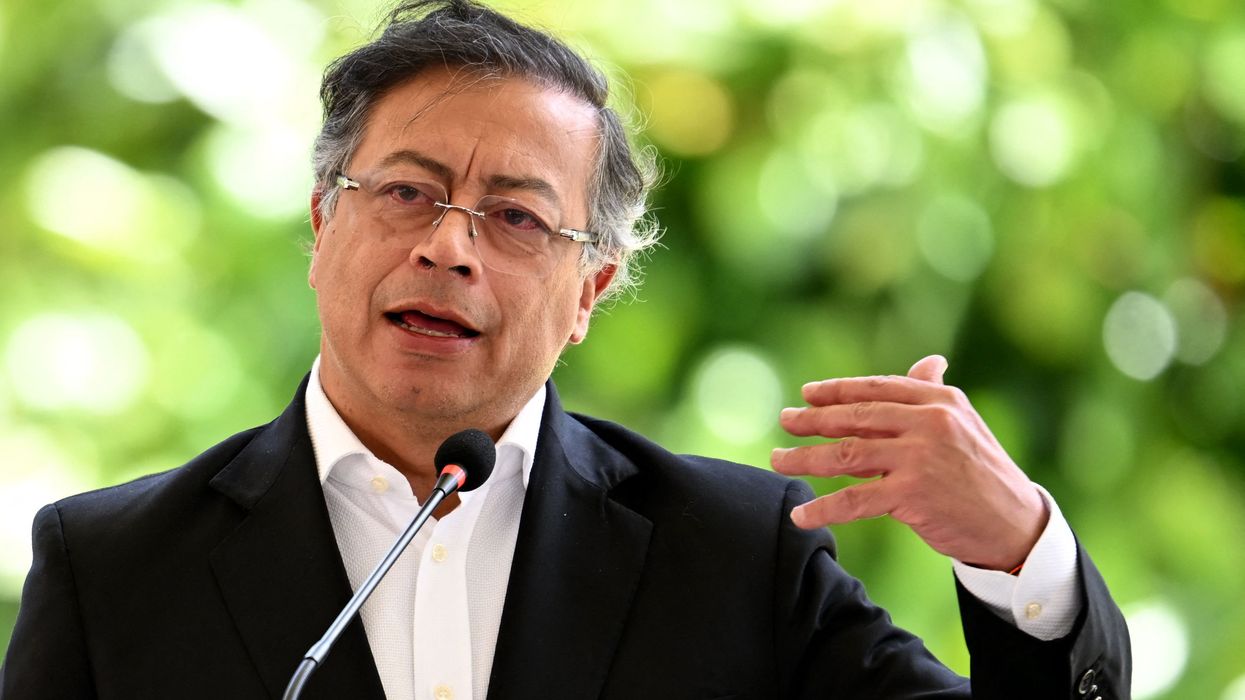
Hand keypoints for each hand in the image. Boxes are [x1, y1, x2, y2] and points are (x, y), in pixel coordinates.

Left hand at [770, 355, 1048, 570]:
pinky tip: (800, 515)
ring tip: (777, 460)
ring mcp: (920, 457)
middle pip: (856, 417)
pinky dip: (823, 507)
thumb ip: (934, 395)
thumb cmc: (984, 473)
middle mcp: (930, 422)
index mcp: (941, 400)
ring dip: (805, 458)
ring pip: (847, 454)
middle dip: (812, 420)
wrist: (1015, 524)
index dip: (838, 390)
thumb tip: (927, 362)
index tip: (807, 394)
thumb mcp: (964, 425)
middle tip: (784, 422)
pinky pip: (855, 499)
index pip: (877, 389)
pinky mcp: (912, 495)